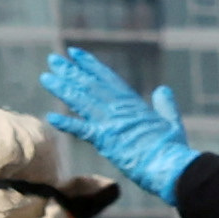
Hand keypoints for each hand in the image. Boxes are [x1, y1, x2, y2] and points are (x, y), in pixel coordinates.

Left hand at [40, 47, 199, 205]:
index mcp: (133, 102)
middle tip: (53, 59)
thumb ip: (165, 103)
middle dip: (71, 71)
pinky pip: (82, 130)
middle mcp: (119, 108)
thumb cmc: (172, 146)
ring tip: (46, 77)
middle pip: (90, 85)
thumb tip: (162, 90)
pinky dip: (67, 123)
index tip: (75, 53)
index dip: (90, 65)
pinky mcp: (106, 140)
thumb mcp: (171, 119)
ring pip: (83, 101)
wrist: (170, 164)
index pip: (107, 79)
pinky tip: (50, 117)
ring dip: (63, 89)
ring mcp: (111, 122)